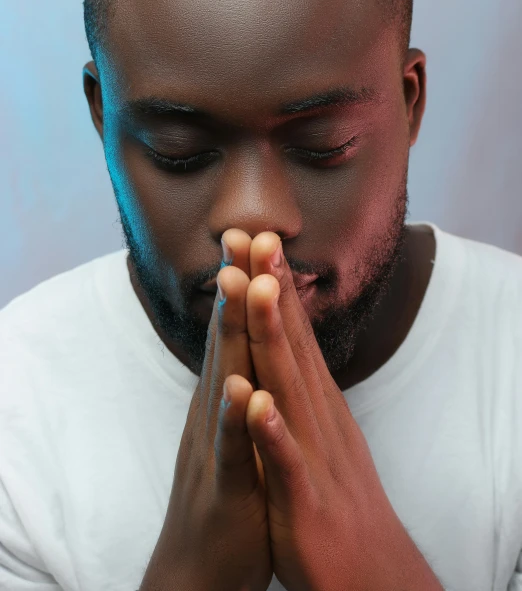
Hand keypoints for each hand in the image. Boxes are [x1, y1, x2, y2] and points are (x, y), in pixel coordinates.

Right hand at [140, 230, 271, 590]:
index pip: (237, 328)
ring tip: (240, 287)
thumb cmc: (227, 491)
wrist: (201, 567)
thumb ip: (239, 383)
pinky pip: (231, 450)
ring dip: (233, 334)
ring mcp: (217, 446)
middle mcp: (216, 410)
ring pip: (226, 381)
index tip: (256, 233)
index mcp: (227, 395)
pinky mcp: (226, 489)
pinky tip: (244, 391)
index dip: (247, 281)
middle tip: (242, 232)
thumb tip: (247, 342)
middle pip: (228, 339)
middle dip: (237, 286)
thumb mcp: (234, 427)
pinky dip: (237, 419)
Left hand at [237, 231, 442, 590]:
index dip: (274, 285)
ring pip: (289, 388)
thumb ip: (302, 386)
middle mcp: (317, 415)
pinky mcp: (305, 499)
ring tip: (259, 290)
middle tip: (258, 237)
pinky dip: (272, 430)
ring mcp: (313, 454)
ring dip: (273, 338)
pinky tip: (256, 401)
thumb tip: (289, 341)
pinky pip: (286, 461)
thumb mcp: (317, 428)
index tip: (257, 238)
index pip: (293, 333)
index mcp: (314, 400)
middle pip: (292, 345)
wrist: (366, 570)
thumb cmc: (331, 493)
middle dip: (272, 290)